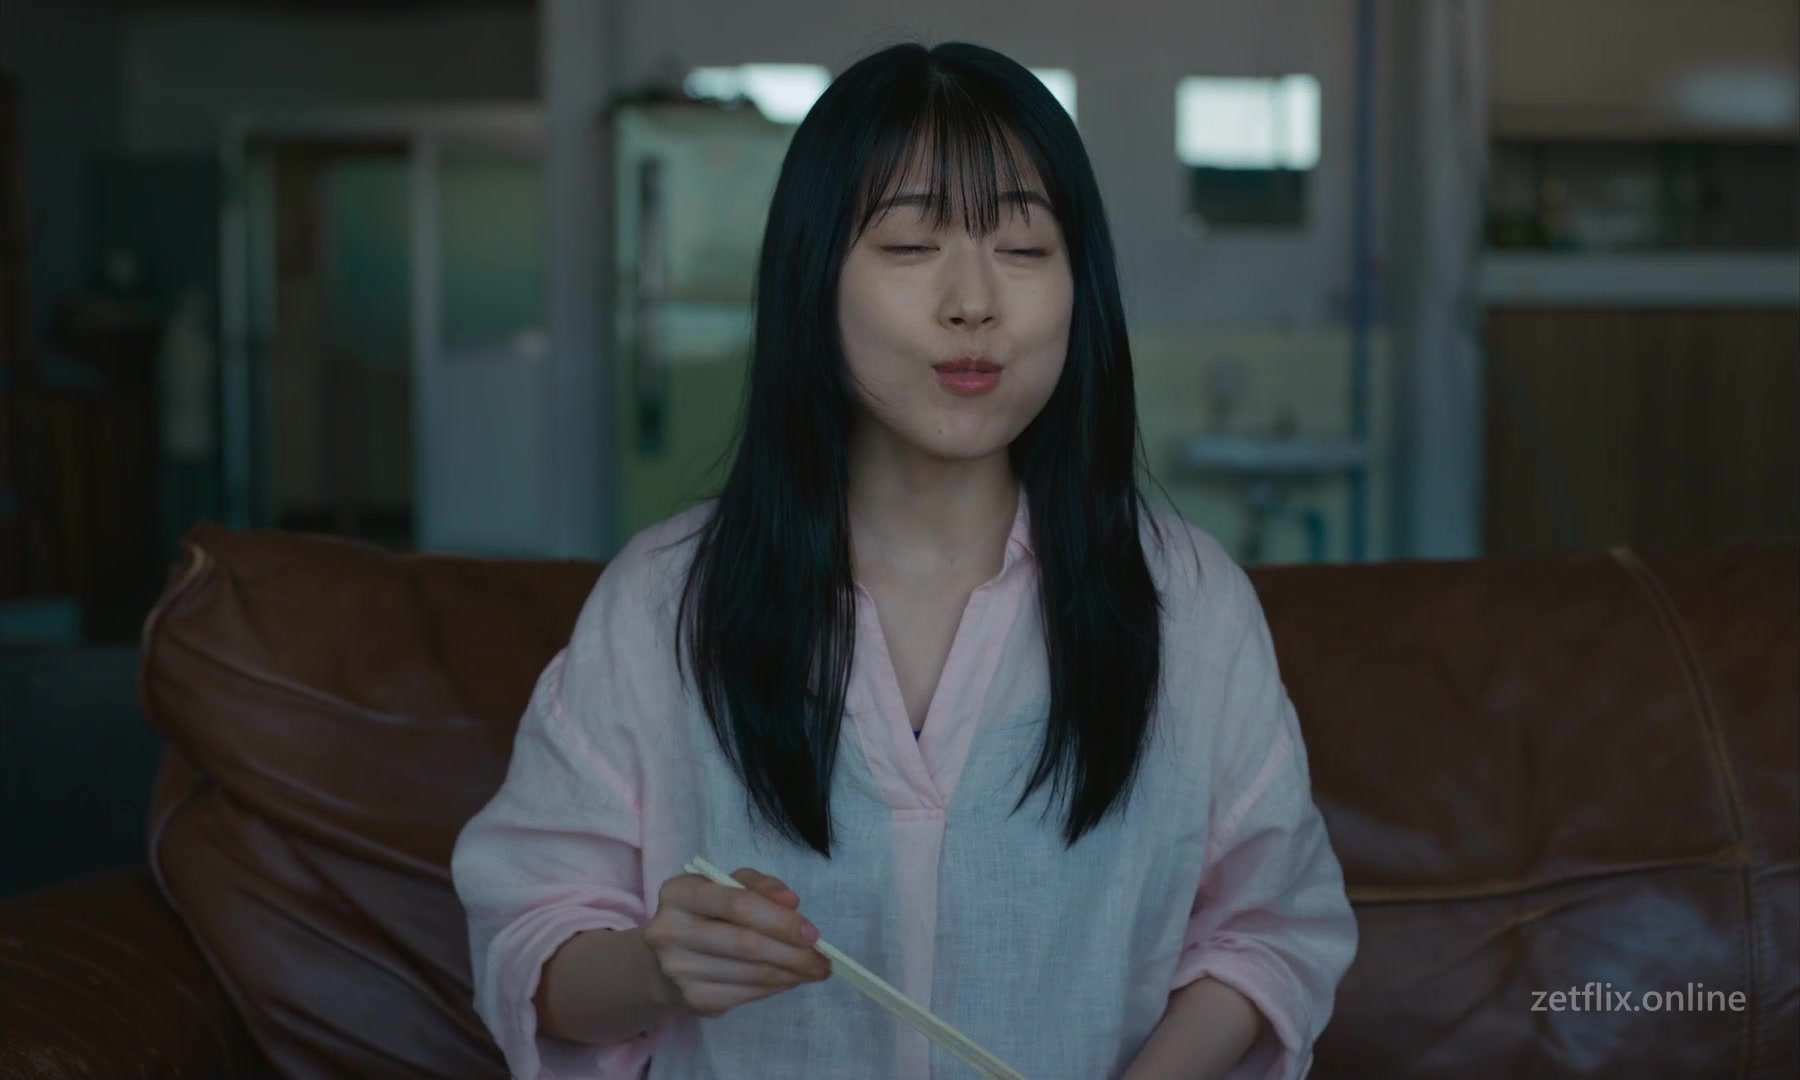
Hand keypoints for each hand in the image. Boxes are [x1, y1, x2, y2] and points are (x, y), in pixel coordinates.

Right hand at [643, 867, 832, 1018]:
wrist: (663, 960)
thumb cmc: (705, 914)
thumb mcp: (727, 886)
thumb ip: (759, 886)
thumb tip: (791, 902)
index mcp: (679, 893)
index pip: (737, 905)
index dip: (779, 920)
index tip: (813, 934)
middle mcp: (671, 932)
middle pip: (745, 944)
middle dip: (792, 954)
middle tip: (823, 960)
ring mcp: (679, 970)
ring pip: (749, 974)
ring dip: (790, 974)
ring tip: (813, 970)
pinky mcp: (692, 1000)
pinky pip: (745, 995)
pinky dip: (774, 988)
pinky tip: (789, 980)